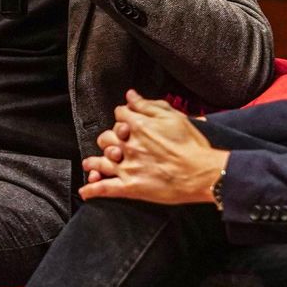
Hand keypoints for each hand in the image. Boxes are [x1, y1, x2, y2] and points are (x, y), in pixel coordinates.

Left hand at [79, 90, 228, 205]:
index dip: (122, 116)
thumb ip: (149, 105)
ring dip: (93, 162)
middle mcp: (128, 145)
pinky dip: (93, 190)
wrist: (201, 173)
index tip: (125, 120)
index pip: (119, 114)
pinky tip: (85, 191)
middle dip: (108, 138)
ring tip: (90, 164)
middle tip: (114, 142)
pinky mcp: (130, 187)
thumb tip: (131, 95)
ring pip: (101, 161)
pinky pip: (105, 188)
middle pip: (106, 137)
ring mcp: (127, 167)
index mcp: (138, 126)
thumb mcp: (173, 117)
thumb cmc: (192, 145)